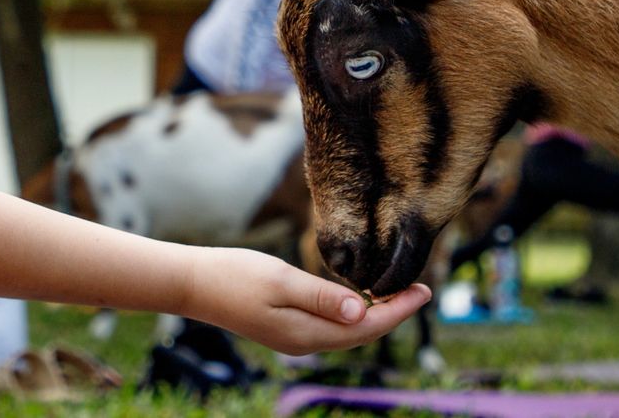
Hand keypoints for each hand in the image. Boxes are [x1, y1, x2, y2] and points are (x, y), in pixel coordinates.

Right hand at [180, 247, 431, 354]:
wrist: (193, 284)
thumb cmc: (234, 276)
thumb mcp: (280, 280)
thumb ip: (320, 296)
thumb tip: (358, 312)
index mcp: (306, 333)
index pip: (366, 327)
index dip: (398, 311)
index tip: (425, 290)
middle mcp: (303, 343)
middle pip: (361, 334)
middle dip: (393, 314)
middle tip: (420, 290)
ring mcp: (292, 338)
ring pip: (345, 333)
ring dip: (373, 316)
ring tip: (396, 295)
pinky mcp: (283, 328)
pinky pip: (329, 327)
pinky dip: (350, 315)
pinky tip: (356, 300)